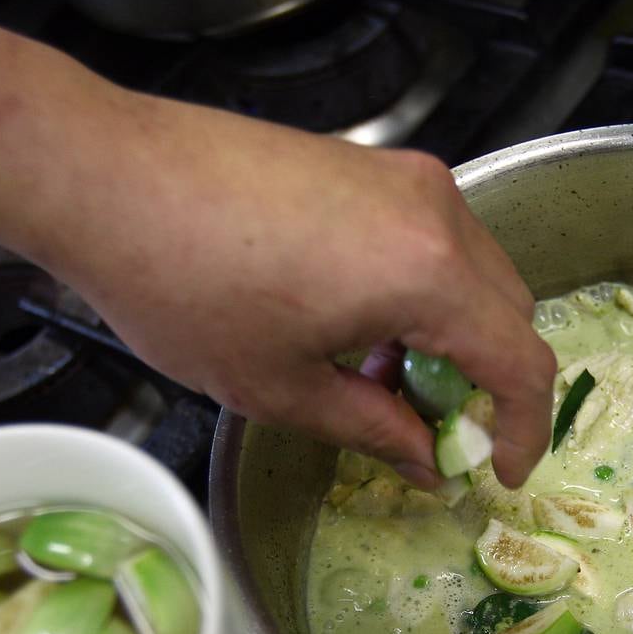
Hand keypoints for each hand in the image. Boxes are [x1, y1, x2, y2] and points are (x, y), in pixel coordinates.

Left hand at [12, 98, 554, 487]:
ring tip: (378, 380)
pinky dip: (421, 292)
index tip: (501, 469)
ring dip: (451, 336)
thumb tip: (428, 461)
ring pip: (472, 273)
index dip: (524, 428)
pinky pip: (431, 239)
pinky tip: (354, 324)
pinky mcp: (368, 164)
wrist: (108, 178)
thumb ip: (375, 431)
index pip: (521, 362)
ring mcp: (403, 177)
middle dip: (486, 381)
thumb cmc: (184, 289)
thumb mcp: (282, 387)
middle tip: (434, 431)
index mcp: (427, 274)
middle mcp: (435, 213)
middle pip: (509, 311)